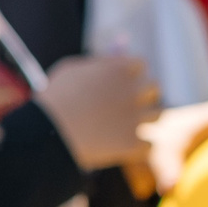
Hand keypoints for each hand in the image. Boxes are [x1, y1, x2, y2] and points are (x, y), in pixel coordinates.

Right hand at [38, 55, 159, 169]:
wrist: (48, 133)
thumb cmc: (55, 98)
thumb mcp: (72, 70)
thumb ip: (98, 64)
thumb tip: (114, 59)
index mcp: (120, 69)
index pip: (140, 64)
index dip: (129, 73)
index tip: (119, 81)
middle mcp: (134, 91)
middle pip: (155, 87)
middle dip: (145, 93)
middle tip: (131, 101)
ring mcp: (137, 118)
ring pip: (159, 114)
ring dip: (147, 117)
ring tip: (129, 122)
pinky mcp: (133, 144)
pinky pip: (149, 145)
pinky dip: (139, 147)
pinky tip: (124, 146)